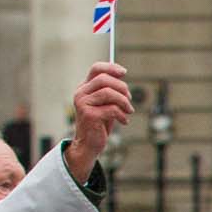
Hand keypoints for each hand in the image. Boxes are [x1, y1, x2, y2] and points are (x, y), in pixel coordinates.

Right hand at [62, 62, 133, 183]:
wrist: (89, 144)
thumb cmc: (100, 123)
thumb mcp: (106, 104)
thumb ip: (111, 90)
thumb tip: (121, 74)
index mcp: (85, 87)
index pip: (96, 69)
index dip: (111, 68)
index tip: (124, 72)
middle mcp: (81, 93)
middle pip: (105, 79)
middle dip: (122, 88)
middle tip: (129, 100)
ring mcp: (83, 103)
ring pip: (109, 93)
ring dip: (124, 102)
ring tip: (129, 111)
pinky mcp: (89, 115)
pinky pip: (112, 109)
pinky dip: (122, 115)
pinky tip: (124, 121)